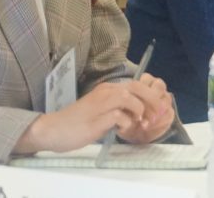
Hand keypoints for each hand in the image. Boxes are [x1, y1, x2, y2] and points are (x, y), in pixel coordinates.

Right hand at [14, 76, 173, 153]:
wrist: (53, 129)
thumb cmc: (77, 123)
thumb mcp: (101, 111)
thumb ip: (118, 109)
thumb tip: (139, 113)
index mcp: (107, 88)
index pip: (136, 85)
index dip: (151, 95)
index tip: (160, 108)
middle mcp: (105, 92)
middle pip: (136, 88)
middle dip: (152, 101)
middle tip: (158, 115)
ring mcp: (100, 104)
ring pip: (129, 98)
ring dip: (139, 111)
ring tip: (140, 124)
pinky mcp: (97, 118)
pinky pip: (120, 116)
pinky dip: (127, 123)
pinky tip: (123, 129)